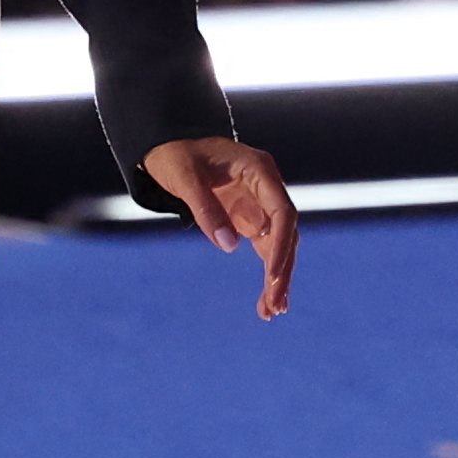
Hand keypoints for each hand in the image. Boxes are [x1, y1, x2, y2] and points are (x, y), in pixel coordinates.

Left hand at [142, 134, 298, 318]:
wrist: (171, 145)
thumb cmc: (177, 155)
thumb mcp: (184, 178)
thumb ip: (206, 208)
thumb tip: (229, 246)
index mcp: (259, 170)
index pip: (282, 212)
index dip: (282, 245)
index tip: (273, 276)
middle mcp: (267, 188)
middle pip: (286, 234)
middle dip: (282, 270)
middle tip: (276, 306)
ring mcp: (261, 205)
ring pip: (280, 246)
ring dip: (278, 278)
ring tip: (272, 312)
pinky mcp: (251, 219)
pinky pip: (266, 250)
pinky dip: (267, 274)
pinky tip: (266, 303)